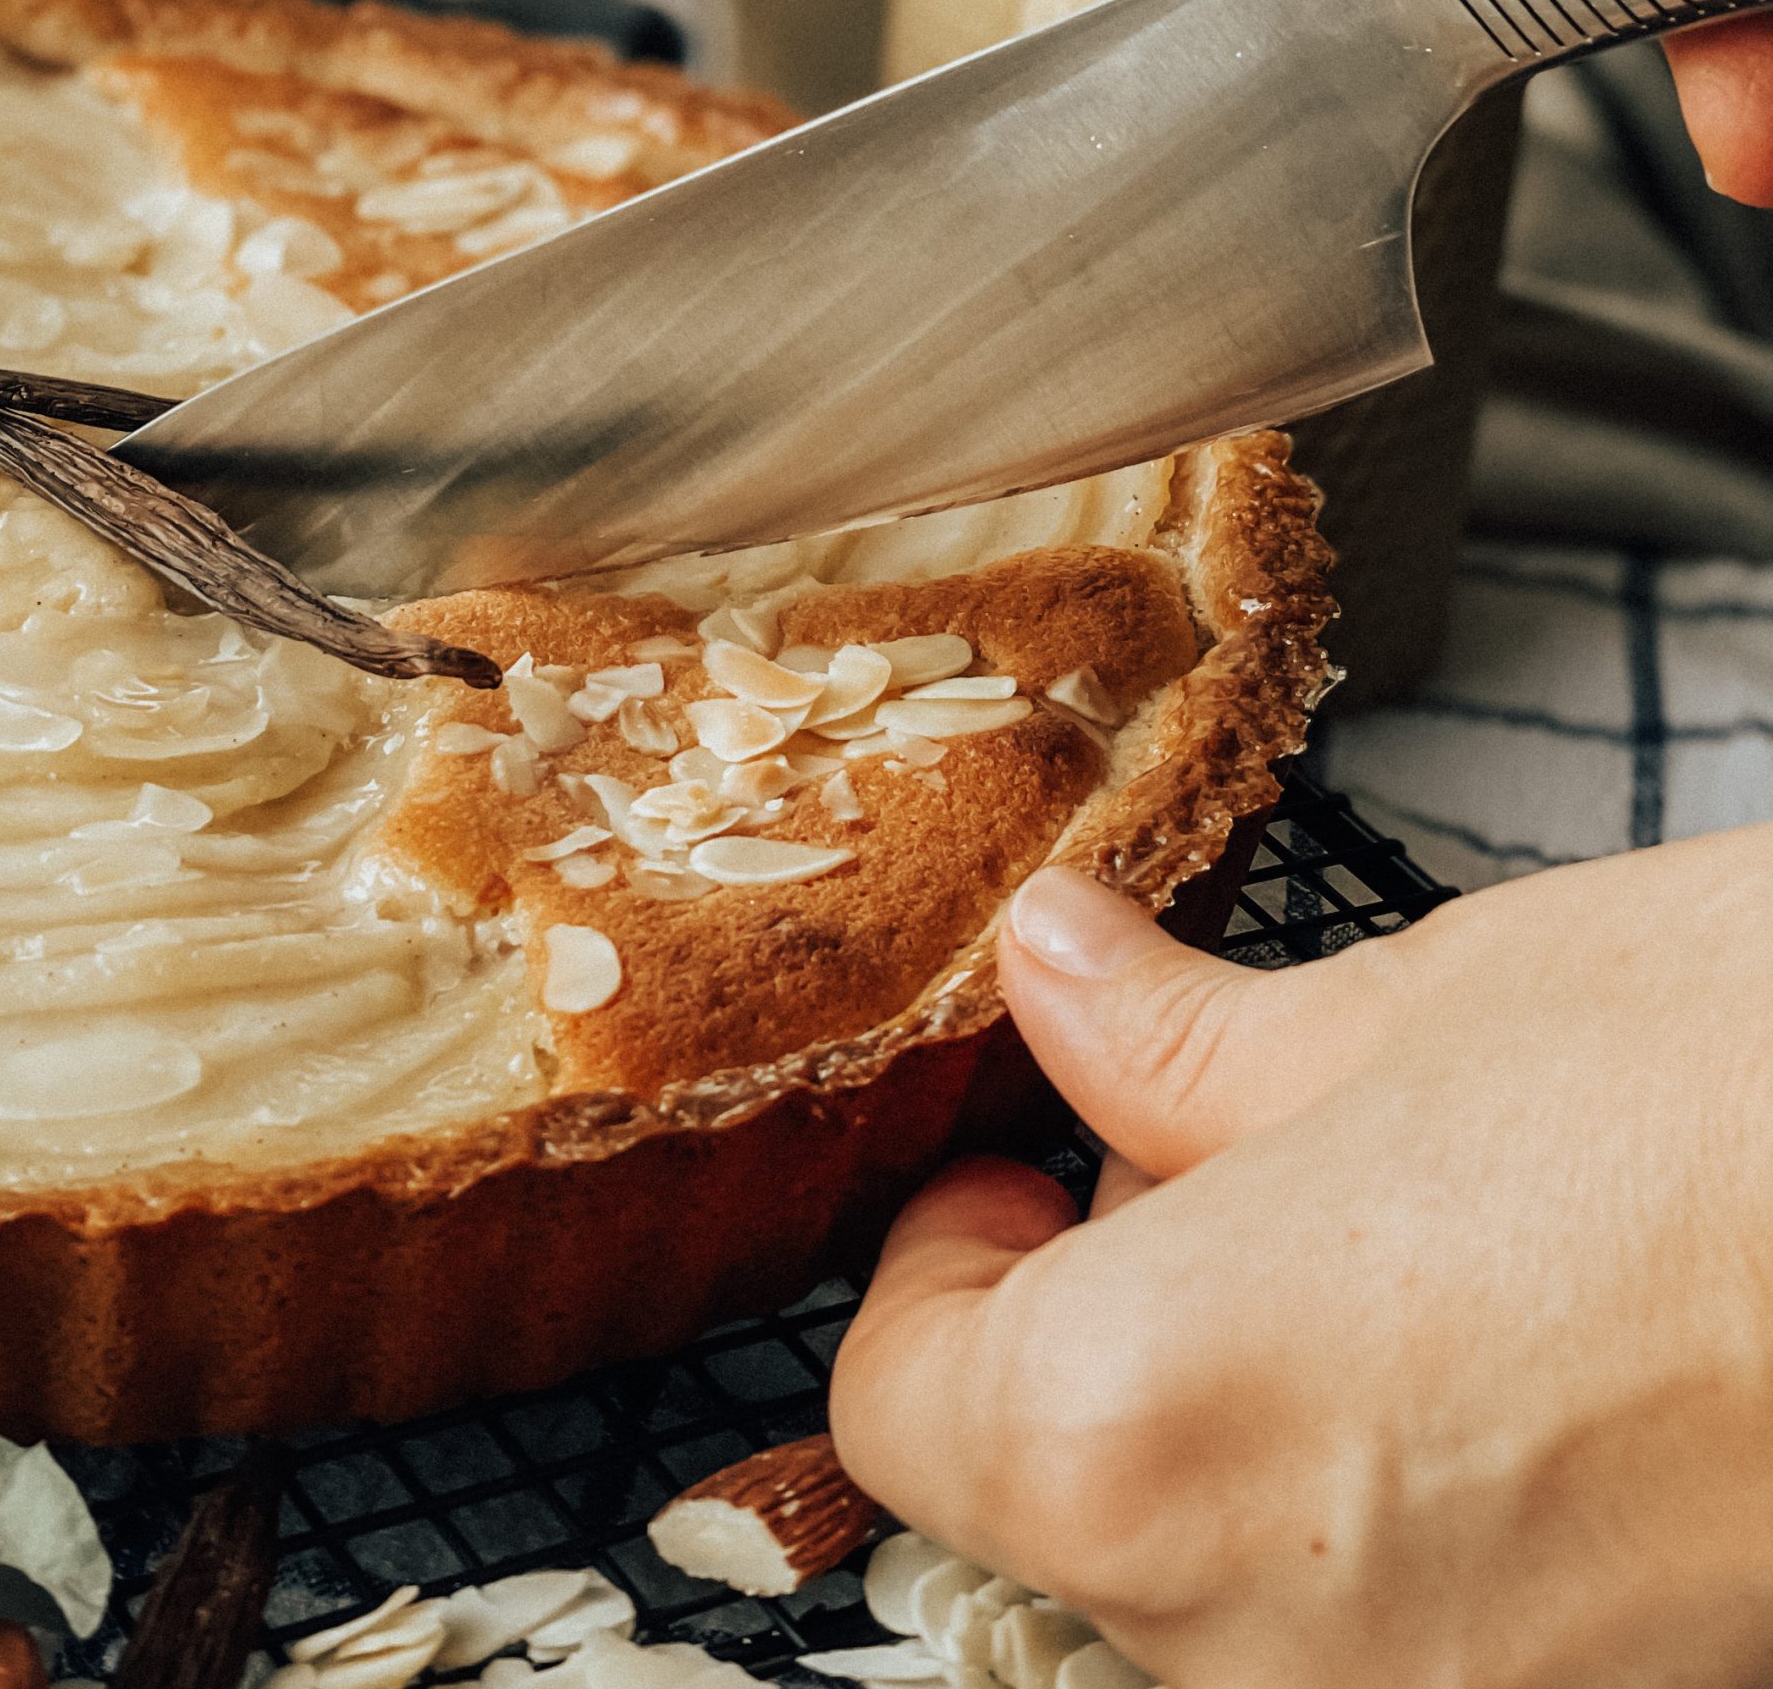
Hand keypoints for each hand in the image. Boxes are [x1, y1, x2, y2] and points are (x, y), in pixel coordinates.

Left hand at [828, 836, 1772, 1686]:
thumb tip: (1053, 973)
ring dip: (1244, 1435)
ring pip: (1221, 1588)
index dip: (945, 1272)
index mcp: (1152, 1439)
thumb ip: (1170, 1042)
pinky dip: (1386, 1526)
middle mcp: (1269, 1655)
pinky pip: (1389, 1645)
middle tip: (1214, 1181)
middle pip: (1061, 1512)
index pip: (905, 1411)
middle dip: (1102, 1341)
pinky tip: (1494, 1376)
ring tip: (1382, 1263)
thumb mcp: (1408, 1015)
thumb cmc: (1747, 1088)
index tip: (1034, 1174)